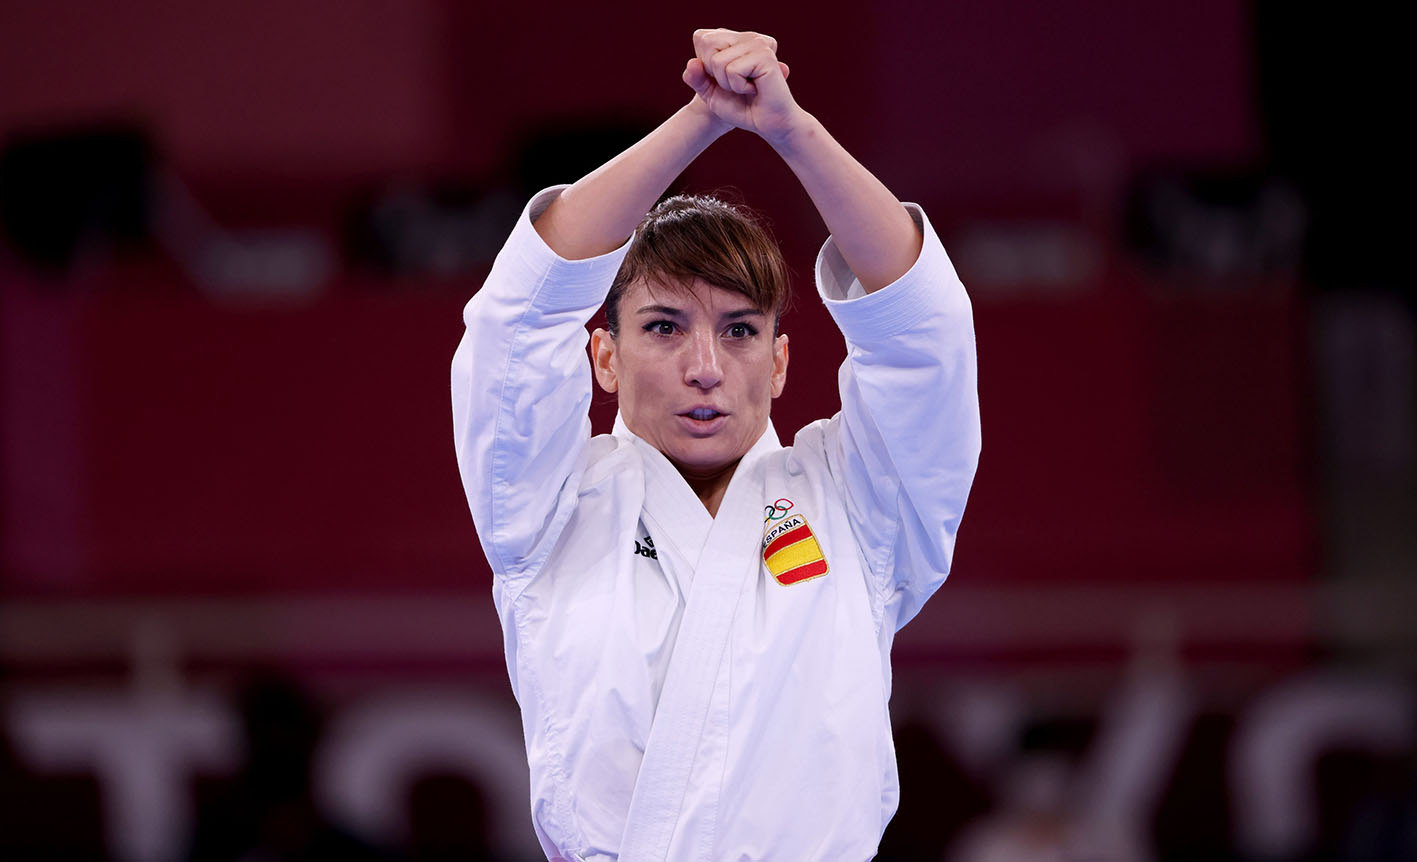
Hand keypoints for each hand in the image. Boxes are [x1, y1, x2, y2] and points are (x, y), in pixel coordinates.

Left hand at [683, 29, 805, 145]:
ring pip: (718, 60)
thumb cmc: (741, 108)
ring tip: (747, 87)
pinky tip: (755, 89)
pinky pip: (732, 70)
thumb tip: (692, 63)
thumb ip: (696, 78)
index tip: (725, 78)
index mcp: (735, 39)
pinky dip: (738, 86)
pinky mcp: (764, 55)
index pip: (700, 38)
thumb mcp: (710, 93)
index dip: (704, 64)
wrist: (766, 124)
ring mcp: (757, 43)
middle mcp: (746, 36)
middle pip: (706, 43)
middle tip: (736, 83)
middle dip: (713, 72)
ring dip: (727, 83)